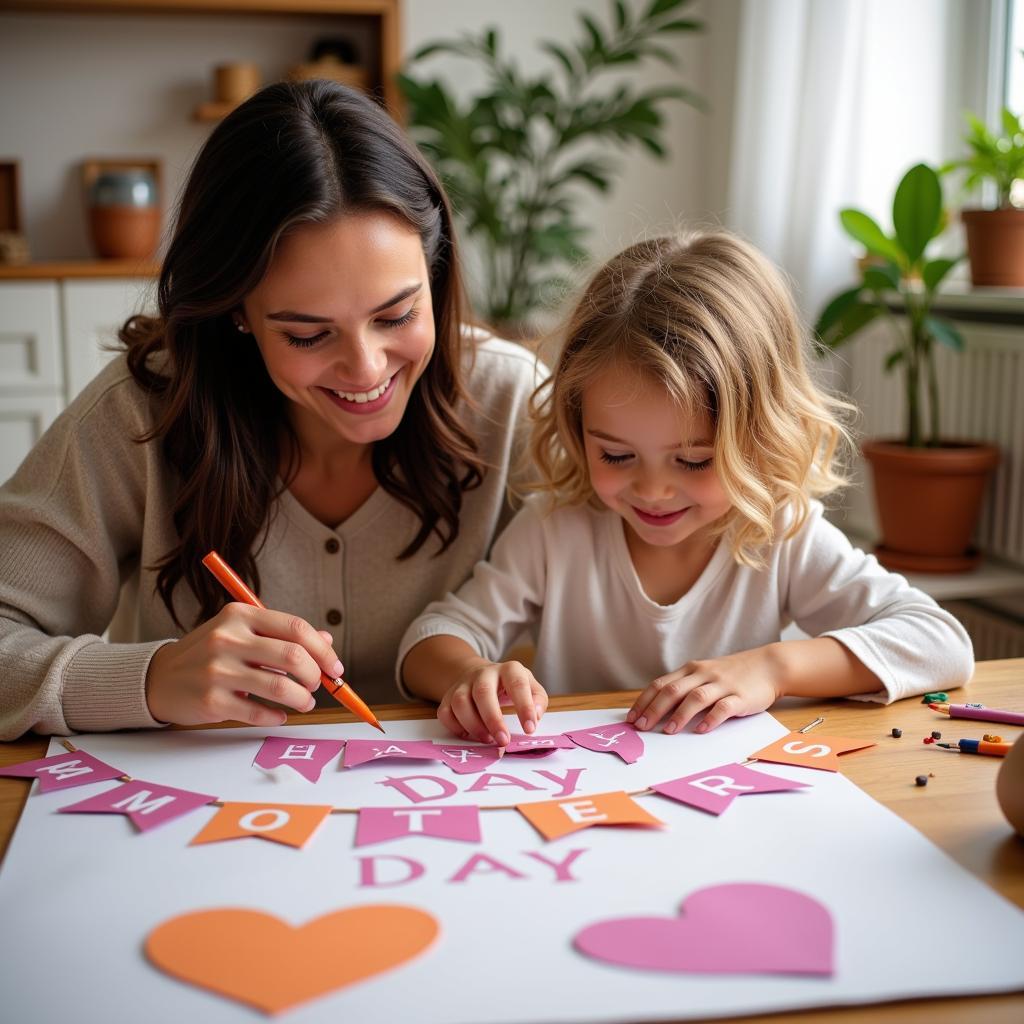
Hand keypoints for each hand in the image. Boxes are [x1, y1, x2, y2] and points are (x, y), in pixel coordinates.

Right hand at [146, 603, 343, 726]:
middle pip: (293, 657)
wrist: (160, 678)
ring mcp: (217, 670)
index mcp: (240, 615)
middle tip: (317, 686)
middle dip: (314, 676)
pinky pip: (259, 712)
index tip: (334, 668)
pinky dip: (277, 716)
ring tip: (304, 702)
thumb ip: (282, 635)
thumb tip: (327, 642)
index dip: (322, 651)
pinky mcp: (211, 700)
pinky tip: (278, 715)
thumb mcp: (242, 633)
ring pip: (280, 687)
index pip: (296, 629)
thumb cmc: (210, 654)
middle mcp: (228, 639)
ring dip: (302, 699)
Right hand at [437, 657, 548, 746]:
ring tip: (488, 740)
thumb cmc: (509, 686)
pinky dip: (455, 727)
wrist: (480, 674)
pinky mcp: (448, 697)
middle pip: (483, 692)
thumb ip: (538, 700)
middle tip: (503, 741)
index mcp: (508, 669)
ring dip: (473, 725)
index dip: (524, 707)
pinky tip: (469, 736)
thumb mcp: (530, 686)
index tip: (530, 729)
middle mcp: (483, 673)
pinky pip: (445, 712)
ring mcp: (463, 684)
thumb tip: (536, 716)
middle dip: (493, 719)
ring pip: (460, 702)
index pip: (517, 684)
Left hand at [627, 646, 783, 734]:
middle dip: (654, 710)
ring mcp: (722, 685)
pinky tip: (702, 730)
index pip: (661, 684)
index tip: (632, 717)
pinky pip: (723, 707)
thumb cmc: (732, 674)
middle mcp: (703, 675)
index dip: (644, 701)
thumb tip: (657, 710)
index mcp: (691, 670)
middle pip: (673, 691)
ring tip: (668, 731)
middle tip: (642, 727)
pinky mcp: (740, 697)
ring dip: (680, 715)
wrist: (769, 665)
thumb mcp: (705, 675)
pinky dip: (711, 718)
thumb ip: (684, 688)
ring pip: (696, 698)